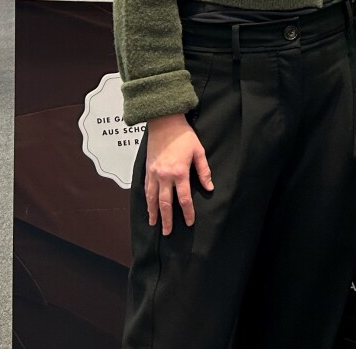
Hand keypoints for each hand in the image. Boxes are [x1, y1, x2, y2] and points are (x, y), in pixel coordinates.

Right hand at [143, 113, 213, 235]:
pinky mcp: (147, 169)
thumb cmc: (184, 135)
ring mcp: (154, 173)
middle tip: (167, 232)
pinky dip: (146, 199)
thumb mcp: (199, 151)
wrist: (164, 122)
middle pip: (165, 203)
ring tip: (153, 223)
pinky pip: (146, 188)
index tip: (190, 222)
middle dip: (167, 219)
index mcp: (180, 172)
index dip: (187, 212)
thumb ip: (203, 171)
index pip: (184, 199)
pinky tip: (148, 205)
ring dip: (153, 212)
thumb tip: (209, 187)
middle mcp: (165, 176)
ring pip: (152, 198)